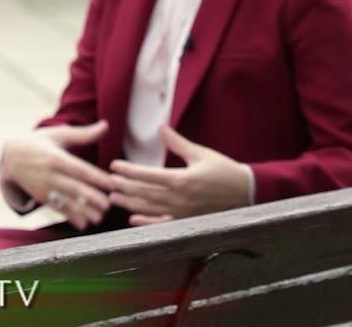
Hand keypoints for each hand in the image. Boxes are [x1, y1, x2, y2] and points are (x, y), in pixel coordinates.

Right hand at [0, 121, 112, 229]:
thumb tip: (106, 124)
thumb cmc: (40, 142)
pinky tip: (83, 224)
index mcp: (55, 157)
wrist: (10, 156)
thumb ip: (83, 134)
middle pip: (73, 187)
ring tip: (99, 219)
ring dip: (83, 211)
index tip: (111, 183)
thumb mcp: (58, 135)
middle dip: (91, 197)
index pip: (79, 169)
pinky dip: (70, 216)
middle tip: (109, 205)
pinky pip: (57, 208)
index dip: (96, 177)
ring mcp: (43, 187)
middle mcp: (48, 174)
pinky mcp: (40, 197)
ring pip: (66, 201)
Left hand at [108, 125, 251, 226]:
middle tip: (106, 182)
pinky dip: (146, 223)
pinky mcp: (186, 221)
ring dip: (130, 203)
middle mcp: (179, 198)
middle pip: (144, 193)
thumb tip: (160, 127)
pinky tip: (133, 219)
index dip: (129, 171)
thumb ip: (177, 142)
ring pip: (149, 209)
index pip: (148, 175)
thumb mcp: (200, 153)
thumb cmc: (224, 171)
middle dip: (124, 186)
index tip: (114, 166)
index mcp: (181, 179)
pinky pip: (162, 225)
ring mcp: (181, 213)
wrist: (245, 193)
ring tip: (113, 198)